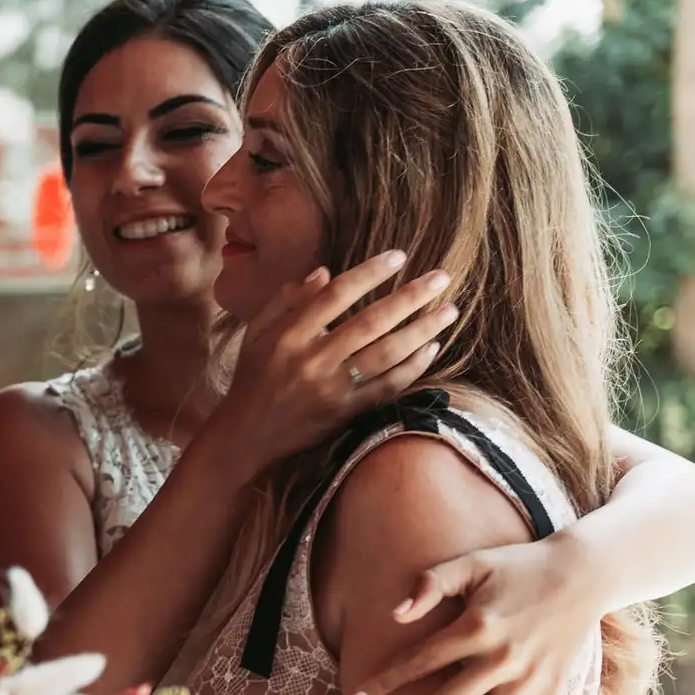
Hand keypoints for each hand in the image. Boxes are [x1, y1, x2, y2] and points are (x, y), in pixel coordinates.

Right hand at [210, 250, 458, 463]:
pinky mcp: (344, 414)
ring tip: (448, 311)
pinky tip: (431, 348)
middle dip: (410, 297)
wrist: (246, 437)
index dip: (370, 273)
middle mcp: (312, 361)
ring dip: (422, 330)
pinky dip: (412, 368)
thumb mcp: (255, 335)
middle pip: (370, 322)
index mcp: (288, 336)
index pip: (336, 295)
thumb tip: (324, 272)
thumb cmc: (252, 380)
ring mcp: (331, 389)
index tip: (399, 256)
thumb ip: (285, 301)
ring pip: (386, 354)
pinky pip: (386, 388)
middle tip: (441, 277)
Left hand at [345, 535, 603, 694]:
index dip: (387, 680)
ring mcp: (527, 683)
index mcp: (477, 628)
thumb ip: (432, 583)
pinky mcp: (552, 694)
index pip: (420, 661)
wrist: (583, 574)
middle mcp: (501, 660)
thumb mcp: (472, 563)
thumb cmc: (518, 566)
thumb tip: (396, 614)